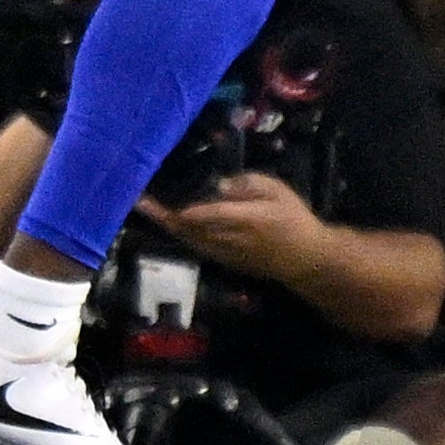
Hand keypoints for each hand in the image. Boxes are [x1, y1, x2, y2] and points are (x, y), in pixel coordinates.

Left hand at [135, 171, 324, 279]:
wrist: (303, 259)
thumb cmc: (293, 219)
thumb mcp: (278, 191)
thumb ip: (249, 184)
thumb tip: (220, 185)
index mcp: (250, 218)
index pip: (218, 215)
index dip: (196, 212)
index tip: (175, 206)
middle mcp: (233, 238)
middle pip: (194, 228)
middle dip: (166, 215)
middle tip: (140, 199)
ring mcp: (226, 253)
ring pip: (190, 238)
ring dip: (167, 224)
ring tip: (146, 207)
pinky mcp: (224, 260)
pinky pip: (196, 245)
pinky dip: (179, 233)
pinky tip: (167, 221)